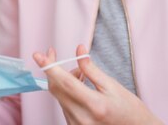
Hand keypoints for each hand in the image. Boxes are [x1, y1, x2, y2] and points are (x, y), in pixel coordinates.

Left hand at [33, 45, 161, 124]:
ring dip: (62, 80)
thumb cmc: (129, 108)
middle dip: (52, 69)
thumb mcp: (112, 85)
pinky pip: (63, 105)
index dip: (49, 67)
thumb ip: (91, 69)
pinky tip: (79, 86)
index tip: (38, 55)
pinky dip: (66, 91)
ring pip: (59, 96)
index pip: (65, 83)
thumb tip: (79, 49)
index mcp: (94, 105)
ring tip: (80, 74)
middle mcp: (82, 118)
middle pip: (57, 89)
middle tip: (53, 53)